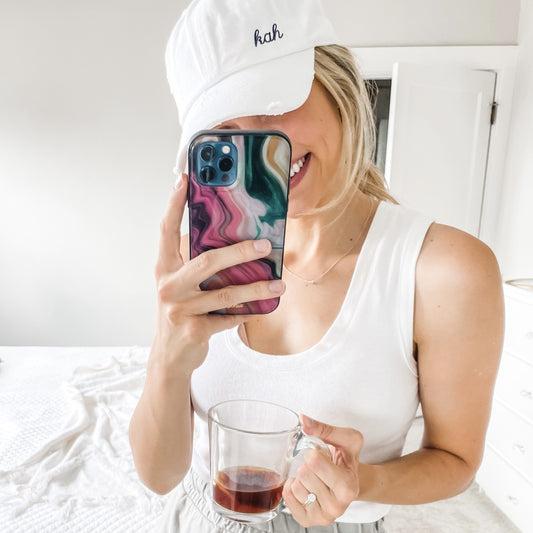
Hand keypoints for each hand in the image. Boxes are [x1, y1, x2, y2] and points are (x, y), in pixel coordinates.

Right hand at [152, 174, 285, 378]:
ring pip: (227, 293)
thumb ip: (194, 265)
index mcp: (164, 269)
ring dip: (257, 289)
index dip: (174, 204)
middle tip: (266, 245)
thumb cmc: (179, 313)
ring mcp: (180, 309)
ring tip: (279, 285)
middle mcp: (169, 286)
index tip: (184, 178)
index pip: (166, 230)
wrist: (170, 356)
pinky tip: (261, 308)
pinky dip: (247, 313)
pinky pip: (229, 318)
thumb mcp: (179, 286)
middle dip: (241, 251)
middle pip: (208, 261)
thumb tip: (230, 242)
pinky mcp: (194, 330)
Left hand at [282, 415, 363, 526]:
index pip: (314, 462)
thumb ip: (324, 428)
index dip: (314, 453)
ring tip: (315, 478)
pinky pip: (287, 500)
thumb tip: (303, 420)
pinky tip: (304, 487)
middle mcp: (337, 507)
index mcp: (347, 487)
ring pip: (295, 487)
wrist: (351, 480)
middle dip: (308, 465)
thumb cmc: (347, 459)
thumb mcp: (345, 439)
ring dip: (301, 477)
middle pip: (303, 474)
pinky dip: (291, 489)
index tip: (323, 456)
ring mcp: (323, 516)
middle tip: (320, 469)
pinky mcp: (308, 520)